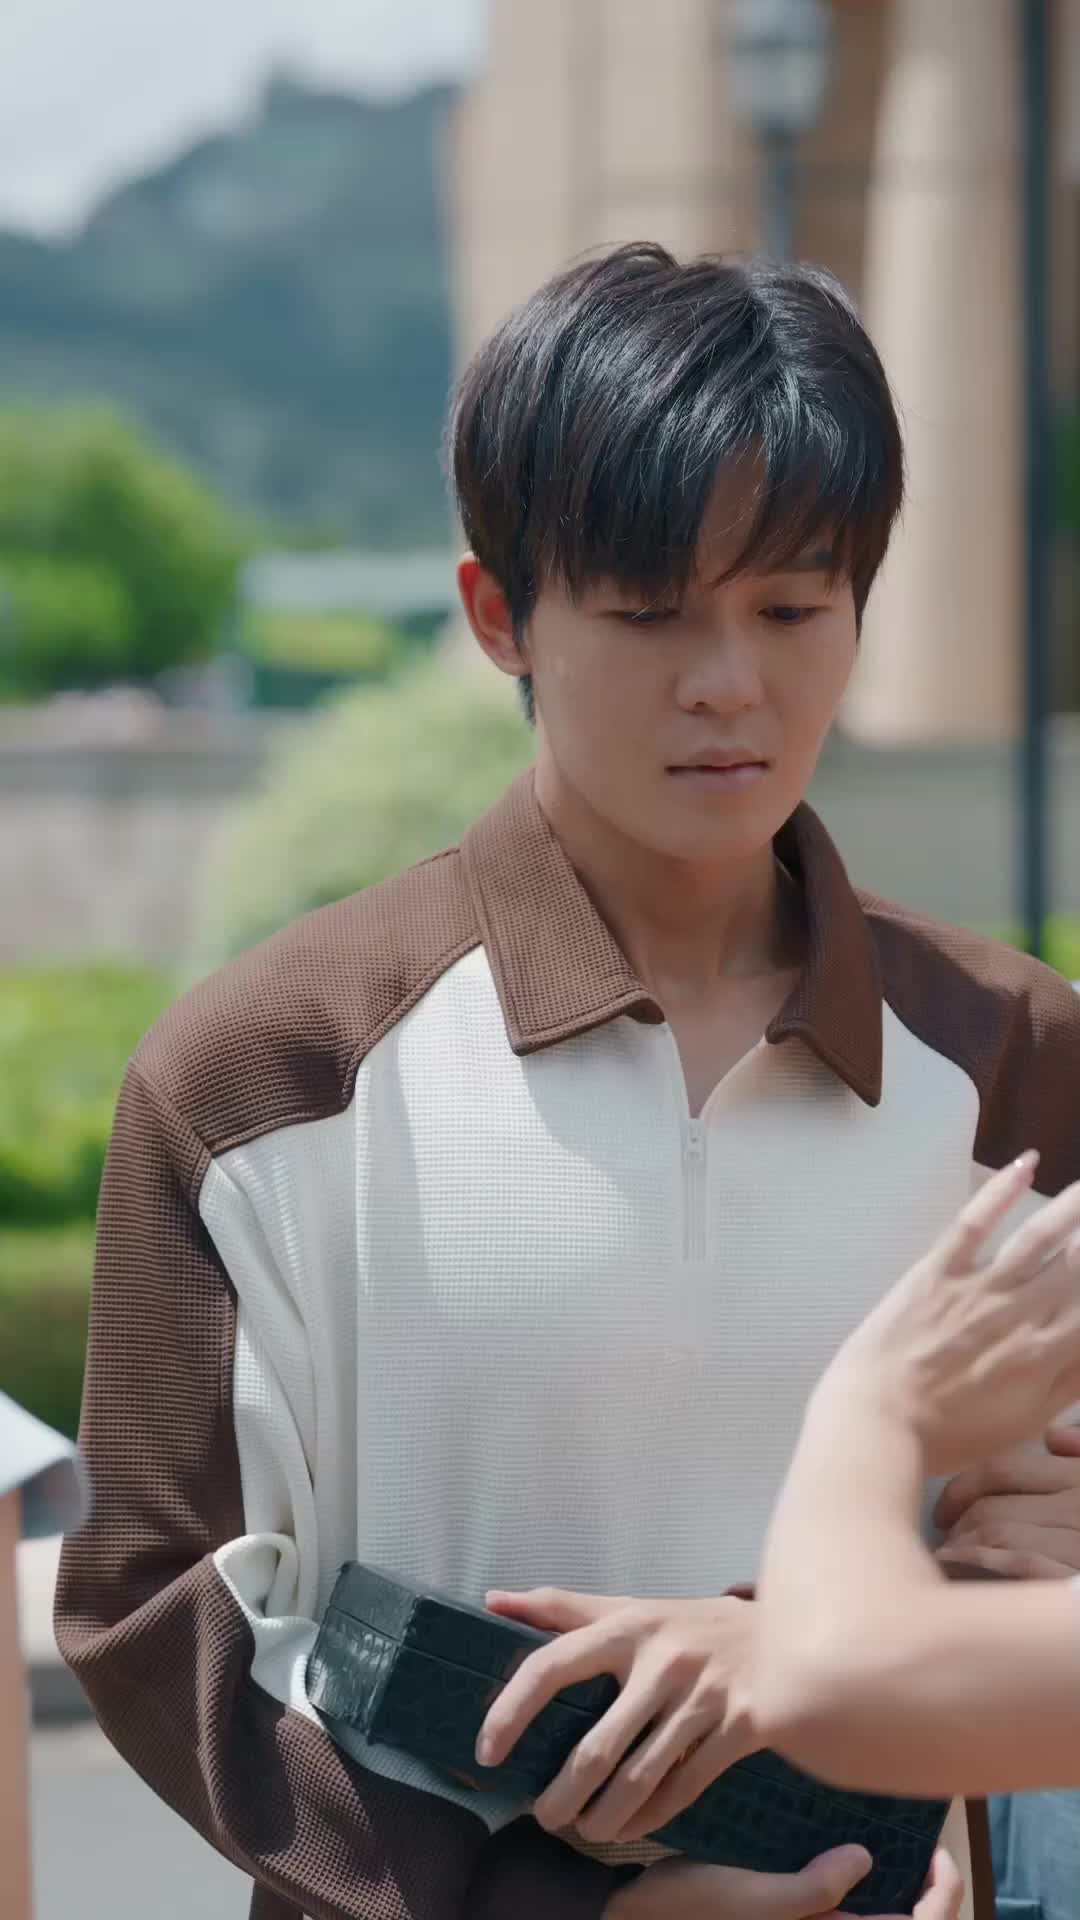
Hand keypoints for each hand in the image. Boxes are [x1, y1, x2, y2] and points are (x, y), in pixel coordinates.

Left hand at [476, 1587, 754, 1842]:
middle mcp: (662, 1660)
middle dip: (561, 1795)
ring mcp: (703, 1696)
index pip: (551, 1665)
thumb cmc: (691, 1624)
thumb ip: (562, 1608)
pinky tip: (632, 1827)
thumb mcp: (632, 1606)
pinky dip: (652, 1817)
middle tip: (542, 1818)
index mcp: (628, 1625)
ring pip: (639, 1779)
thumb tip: (492, 1600)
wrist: (789, 1631)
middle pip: (596, 1746)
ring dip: (603, 1817)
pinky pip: (685, 1788)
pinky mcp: (740, 1726)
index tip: (487, 1752)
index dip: (511, 1711)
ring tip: (585, 1831)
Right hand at [604, 1845, 962, 1917]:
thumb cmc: (689, 1908)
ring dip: (896, 1892)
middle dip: (927, 1897)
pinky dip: (859, 1883)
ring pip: (874, 1918)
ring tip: (896, 1845)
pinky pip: (841, 1906)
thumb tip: (865, 1861)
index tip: (936, 1855)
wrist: (637, 1911)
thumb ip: (811, 1891)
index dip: (939, 1899)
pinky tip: (849, 1846)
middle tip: (926, 1852)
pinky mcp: (788, 1913)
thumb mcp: (749, 1898)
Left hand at [819, 1155, 1079, 1474]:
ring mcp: (978, 1288)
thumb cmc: (950, 1433)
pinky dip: (1001, 1191)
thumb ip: (1070, 1383)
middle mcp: (1022, 1313)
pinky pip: (975, 1223)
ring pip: (1040, 1236)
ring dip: (1073, 1205)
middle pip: (1078, 1263)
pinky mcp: (937, 1271)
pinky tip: (1026, 1164)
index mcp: (1047, 1354)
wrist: (878, 1425)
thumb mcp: (1024, 1420)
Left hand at [936, 1421, 1079, 1578]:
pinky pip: (1022, 1561)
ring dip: (964, 1545)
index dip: (962, 1488)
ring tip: (950, 1558)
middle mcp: (1077, 1503)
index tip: (944, 1511)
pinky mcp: (1074, 1577)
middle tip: (945, 1540)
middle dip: (958, 1522)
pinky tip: (964, 1567)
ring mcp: (1078, 1541)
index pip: (1002, 1470)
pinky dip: (985, 1561)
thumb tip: (1051, 1436)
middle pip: (992, 1504)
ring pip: (999, 1531)